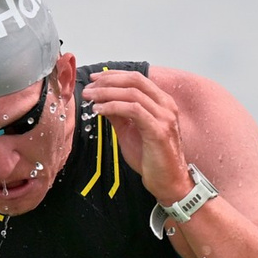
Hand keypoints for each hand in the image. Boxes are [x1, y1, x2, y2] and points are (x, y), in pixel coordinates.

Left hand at [81, 68, 194, 205]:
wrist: (168, 182)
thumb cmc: (152, 159)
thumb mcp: (129, 131)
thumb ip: (118, 114)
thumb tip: (101, 100)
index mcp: (162, 103)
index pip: (136, 79)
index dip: (114, 75)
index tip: (94, 79)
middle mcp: (166, 106)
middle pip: (135, 81)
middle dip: (108, 81)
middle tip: (89, 88)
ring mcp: (164, 117)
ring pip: (133, 93)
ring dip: (107, 93)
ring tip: (90, 98)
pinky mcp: (159, 131)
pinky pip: (134, 111)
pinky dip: (114, 107)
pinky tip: (100, 110)